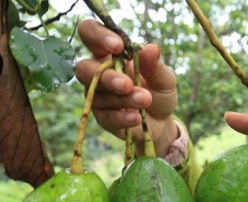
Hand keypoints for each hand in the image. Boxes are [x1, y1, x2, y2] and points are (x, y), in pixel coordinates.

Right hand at [75, 20, 177, 155]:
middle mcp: (97, 72)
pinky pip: (106, 117)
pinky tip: (136, 117)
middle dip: (106, 77)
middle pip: (84, 68)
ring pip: (97, 95)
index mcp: (108, 53)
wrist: (163, 122)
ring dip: (123, 98)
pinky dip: (122, 117)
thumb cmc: (159, 91)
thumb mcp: (163, 77)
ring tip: (145, 100)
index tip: (118, 46)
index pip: (89, 33)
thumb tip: (151, 48)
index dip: (98, 35)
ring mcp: (97, 96)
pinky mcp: (103, 118)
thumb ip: (155, 64)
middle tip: (127, 84)